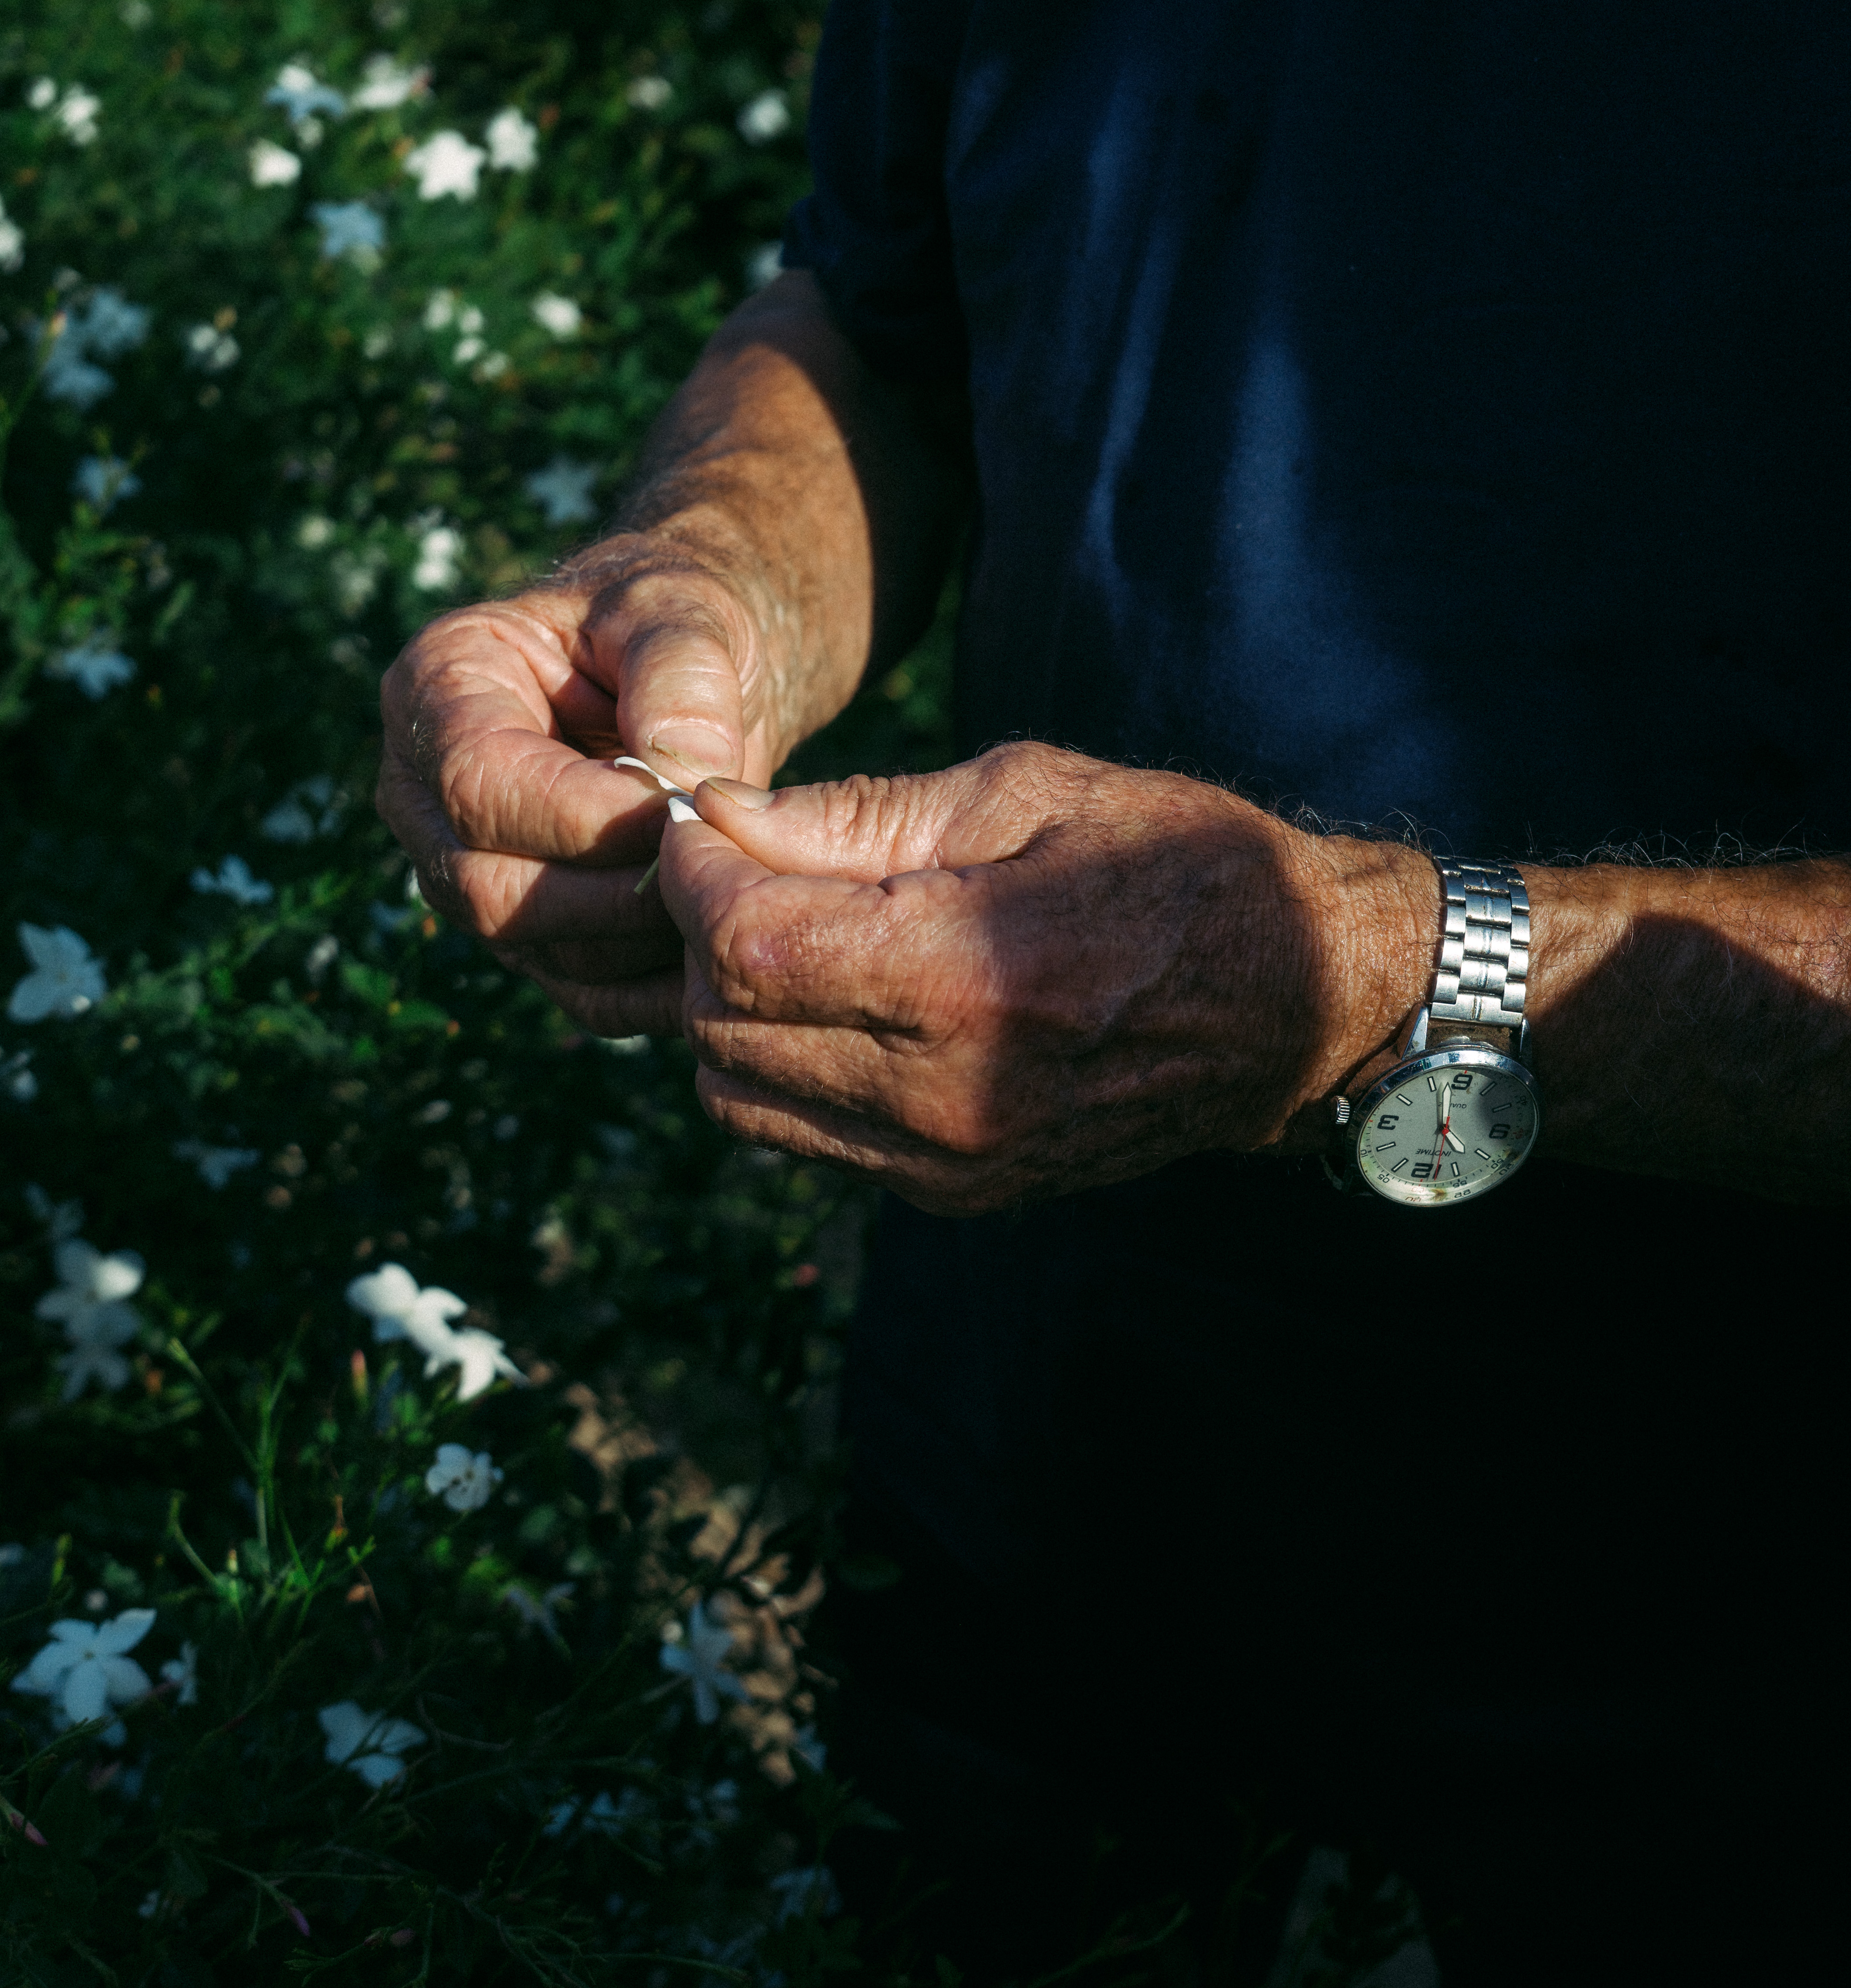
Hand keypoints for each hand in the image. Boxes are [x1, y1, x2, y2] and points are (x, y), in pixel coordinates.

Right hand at [376, 543, 783, 1033]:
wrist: (686, 671)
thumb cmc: (671, 621)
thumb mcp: (683, 611)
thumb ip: (682, 677)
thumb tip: (687, 779)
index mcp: (438, 685)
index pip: (478, 784)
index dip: (584, 817)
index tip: (686, 810)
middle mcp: (424, 788)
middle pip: (483, 884)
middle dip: (610, 892)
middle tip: (715, 866)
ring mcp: (461, 866)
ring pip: (528, 948)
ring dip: (637, 940)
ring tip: (725, 891)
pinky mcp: (521, 928)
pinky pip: (573, 987)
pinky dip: (651, 983)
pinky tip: (717, 945)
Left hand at [658, 742, 1435, 1214]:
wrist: (1297, 996)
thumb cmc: (1173, 863)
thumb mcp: (1024, 793)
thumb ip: (856, 816)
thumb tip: (717, 817)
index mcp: (970, 978)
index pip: (744, 948)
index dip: (691, 876)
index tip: (705, 822)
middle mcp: (949, 1094)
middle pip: (723, 1026)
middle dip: (697, 935)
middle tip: (739, 865)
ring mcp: (952, 1161)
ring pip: (740, 1097)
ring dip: (728, 1008)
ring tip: (786, 930)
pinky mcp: (958, 1194)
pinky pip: (801, 1138)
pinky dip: (781, 1066)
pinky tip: (835, 998)